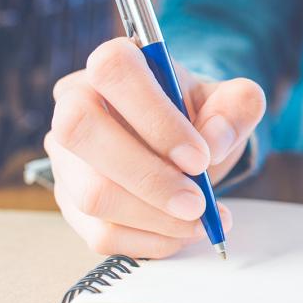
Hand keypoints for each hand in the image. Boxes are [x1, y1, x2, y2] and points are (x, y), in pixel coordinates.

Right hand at [45, 37, 265, 257]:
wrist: (184, 147)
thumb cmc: (198, 117)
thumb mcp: (230, 103)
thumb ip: (236, 108)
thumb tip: (212, 143)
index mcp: (113, 63)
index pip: (114, 72)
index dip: (154, 118)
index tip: (199, 158)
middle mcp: (75, 103)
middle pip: (82, 132)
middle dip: (148, 178)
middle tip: (198, 203)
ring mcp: (66, 157)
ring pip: (91, 193)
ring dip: (155, 216)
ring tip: (200, 219)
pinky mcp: (71, 201)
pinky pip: (100, 232)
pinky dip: (149, 240)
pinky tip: (181, 231)